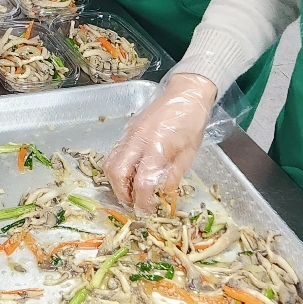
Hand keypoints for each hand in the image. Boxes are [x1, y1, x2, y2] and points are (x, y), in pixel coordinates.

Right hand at [103, 73, 217, 212]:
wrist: (186, 92)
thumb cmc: (192, 121)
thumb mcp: (190, 153)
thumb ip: (174, 174)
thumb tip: (162, 193)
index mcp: (158, 147)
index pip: (143, 182)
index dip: (143, 202)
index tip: (147, 211)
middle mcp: (138, 140)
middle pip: (117, 173)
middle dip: (121, 193)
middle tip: (132, 203)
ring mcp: (129, 133)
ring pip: (110, 162)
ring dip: (116, 181)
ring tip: (129, 191)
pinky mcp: (127, 130)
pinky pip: (114, 152)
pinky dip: (117, 168)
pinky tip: (130, 173)